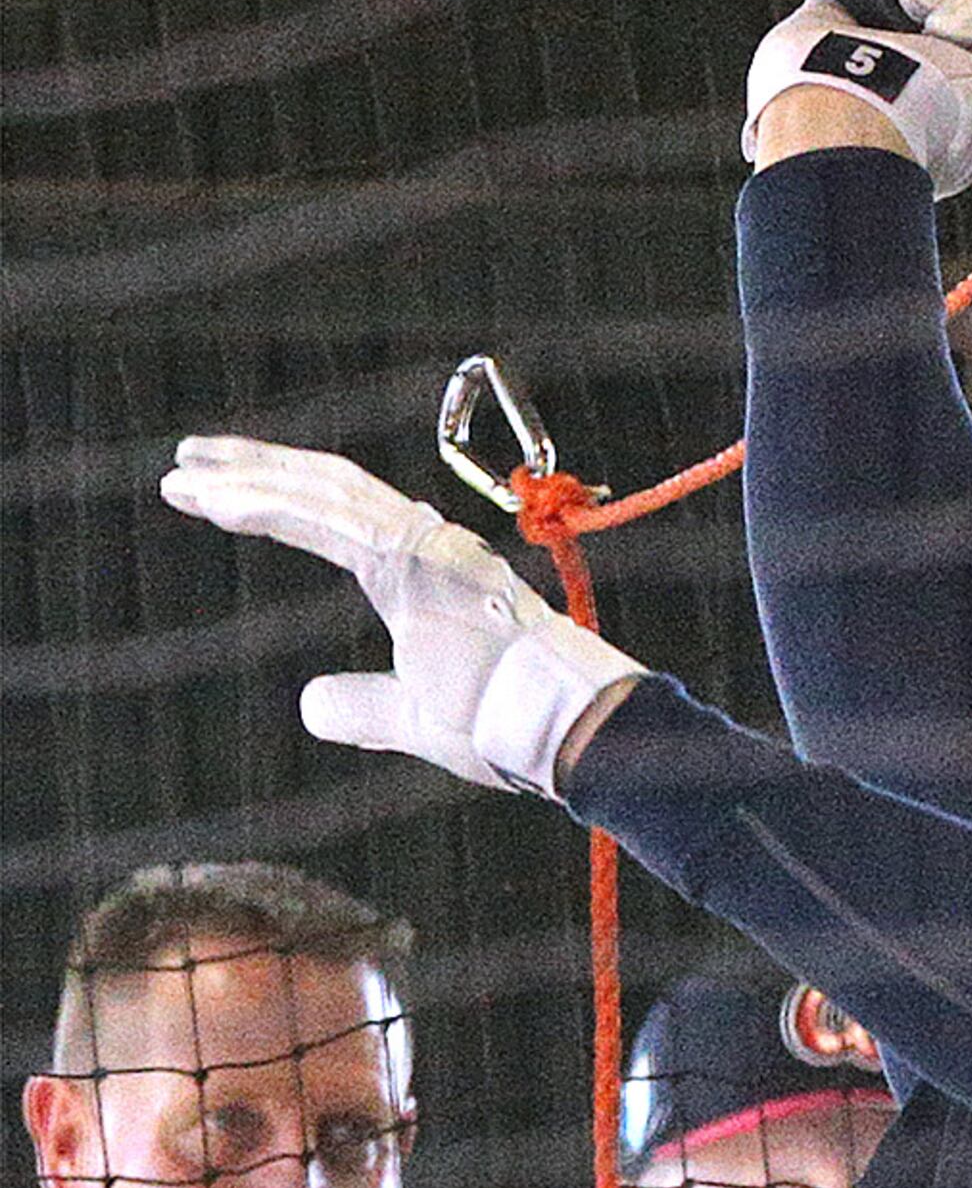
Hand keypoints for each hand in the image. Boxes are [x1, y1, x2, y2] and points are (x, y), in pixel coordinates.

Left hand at [157, 437, 638, 796]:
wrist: (570, 726)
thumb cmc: (508, 726)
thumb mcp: (417, 718)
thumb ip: (363, 708)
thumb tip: (309, 706)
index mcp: (428, 572)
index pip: (340, 517)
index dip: (277, 499)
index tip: (215, 497)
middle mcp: (429, 544)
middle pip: (328, 487)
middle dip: (256, 469)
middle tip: (189, 461)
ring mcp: (428, 545)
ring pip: (324, 491)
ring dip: (249, 477)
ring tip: (185, 471)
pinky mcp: (418, 558)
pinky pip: (331, 519)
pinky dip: (271, 505)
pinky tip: (217, 502)